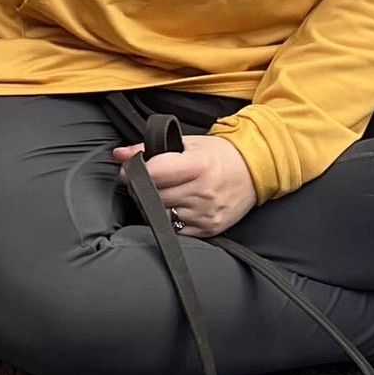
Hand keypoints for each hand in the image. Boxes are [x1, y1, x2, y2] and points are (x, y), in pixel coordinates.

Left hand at [112, 130, 253, 237]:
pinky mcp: (208, 230)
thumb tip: (120, 154)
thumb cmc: (219, 155)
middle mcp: (203, 192)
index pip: (154, 173)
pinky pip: (176, 230)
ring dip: (156, 206)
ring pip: (162, 215)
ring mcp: (206, 214)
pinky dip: (171, 220)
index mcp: (199, 165)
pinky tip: (178, 207)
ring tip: (165, 194)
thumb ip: (150, 148)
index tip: (128, 171)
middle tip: (146, 182)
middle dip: (144, 189)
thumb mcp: (188, 143)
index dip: (135, 172)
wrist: (253, 172)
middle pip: (155, 196)